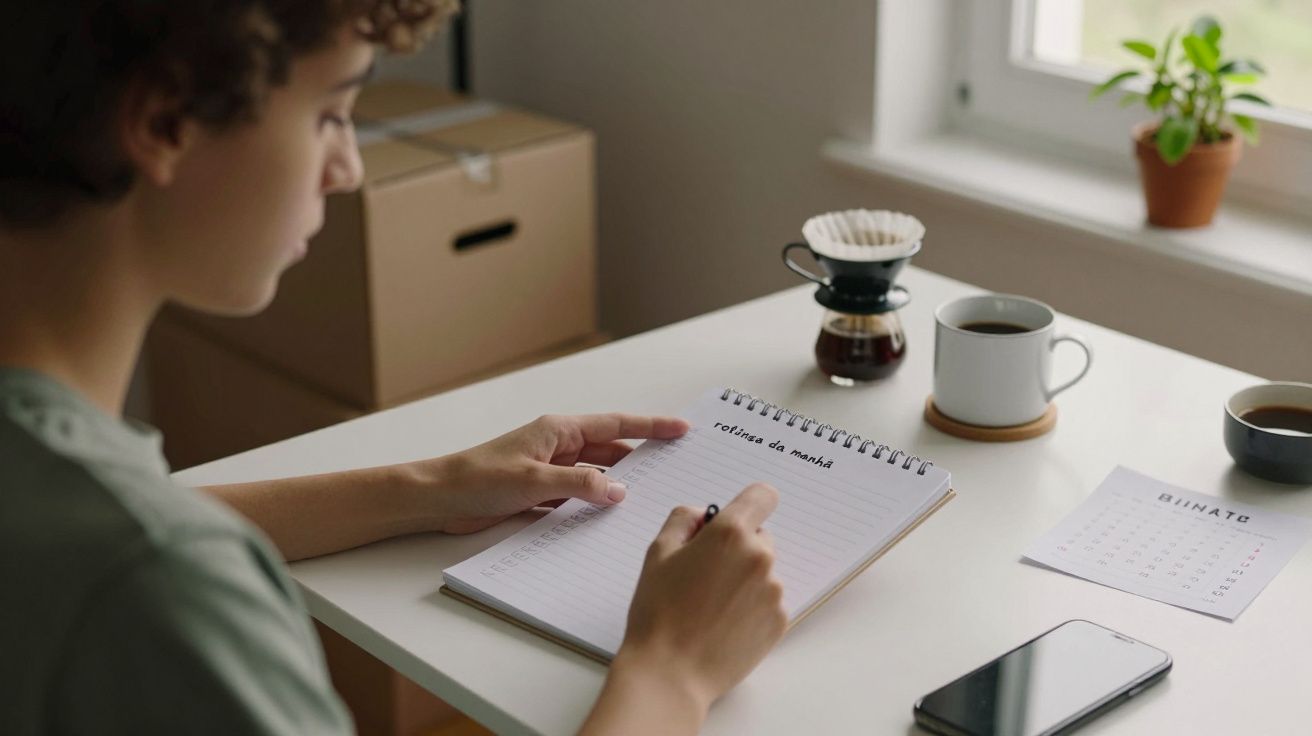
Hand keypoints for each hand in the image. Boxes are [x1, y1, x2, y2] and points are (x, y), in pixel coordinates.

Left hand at [425, 413, 688, 533]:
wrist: (439, 499)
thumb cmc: (477, 479)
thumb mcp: (534, 480)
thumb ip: (580, 484)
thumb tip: (619, 490)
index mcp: (559, 430)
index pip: (616, 425)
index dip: (652, 426)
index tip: (682, 428)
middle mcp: (559, 446)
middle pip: (611, 451)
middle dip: (643, 458)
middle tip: (677, 466)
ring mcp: (551, 470)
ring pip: (597, 476)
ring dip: (619, 486)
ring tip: (653, 495)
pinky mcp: (541, 493)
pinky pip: (579, 496)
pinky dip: (595, 504)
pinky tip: (612, 517)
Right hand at [614, 483, 787, 711]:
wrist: (670, 673)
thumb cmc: (658, 613)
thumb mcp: (658, 553)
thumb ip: (683, 519)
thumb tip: (704, 516)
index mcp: (731, 534)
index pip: (763, 496)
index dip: (749, 503)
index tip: (737, 516)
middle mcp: (760, 558)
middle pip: (760, 536)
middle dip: (738, 547)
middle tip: (705, 573)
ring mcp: (774, 592)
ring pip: (764, 571)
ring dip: (744, 579)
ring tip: (710, 605)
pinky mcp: (780, 621)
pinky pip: (768, 600)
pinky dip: (751, 606)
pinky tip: (723, 623)